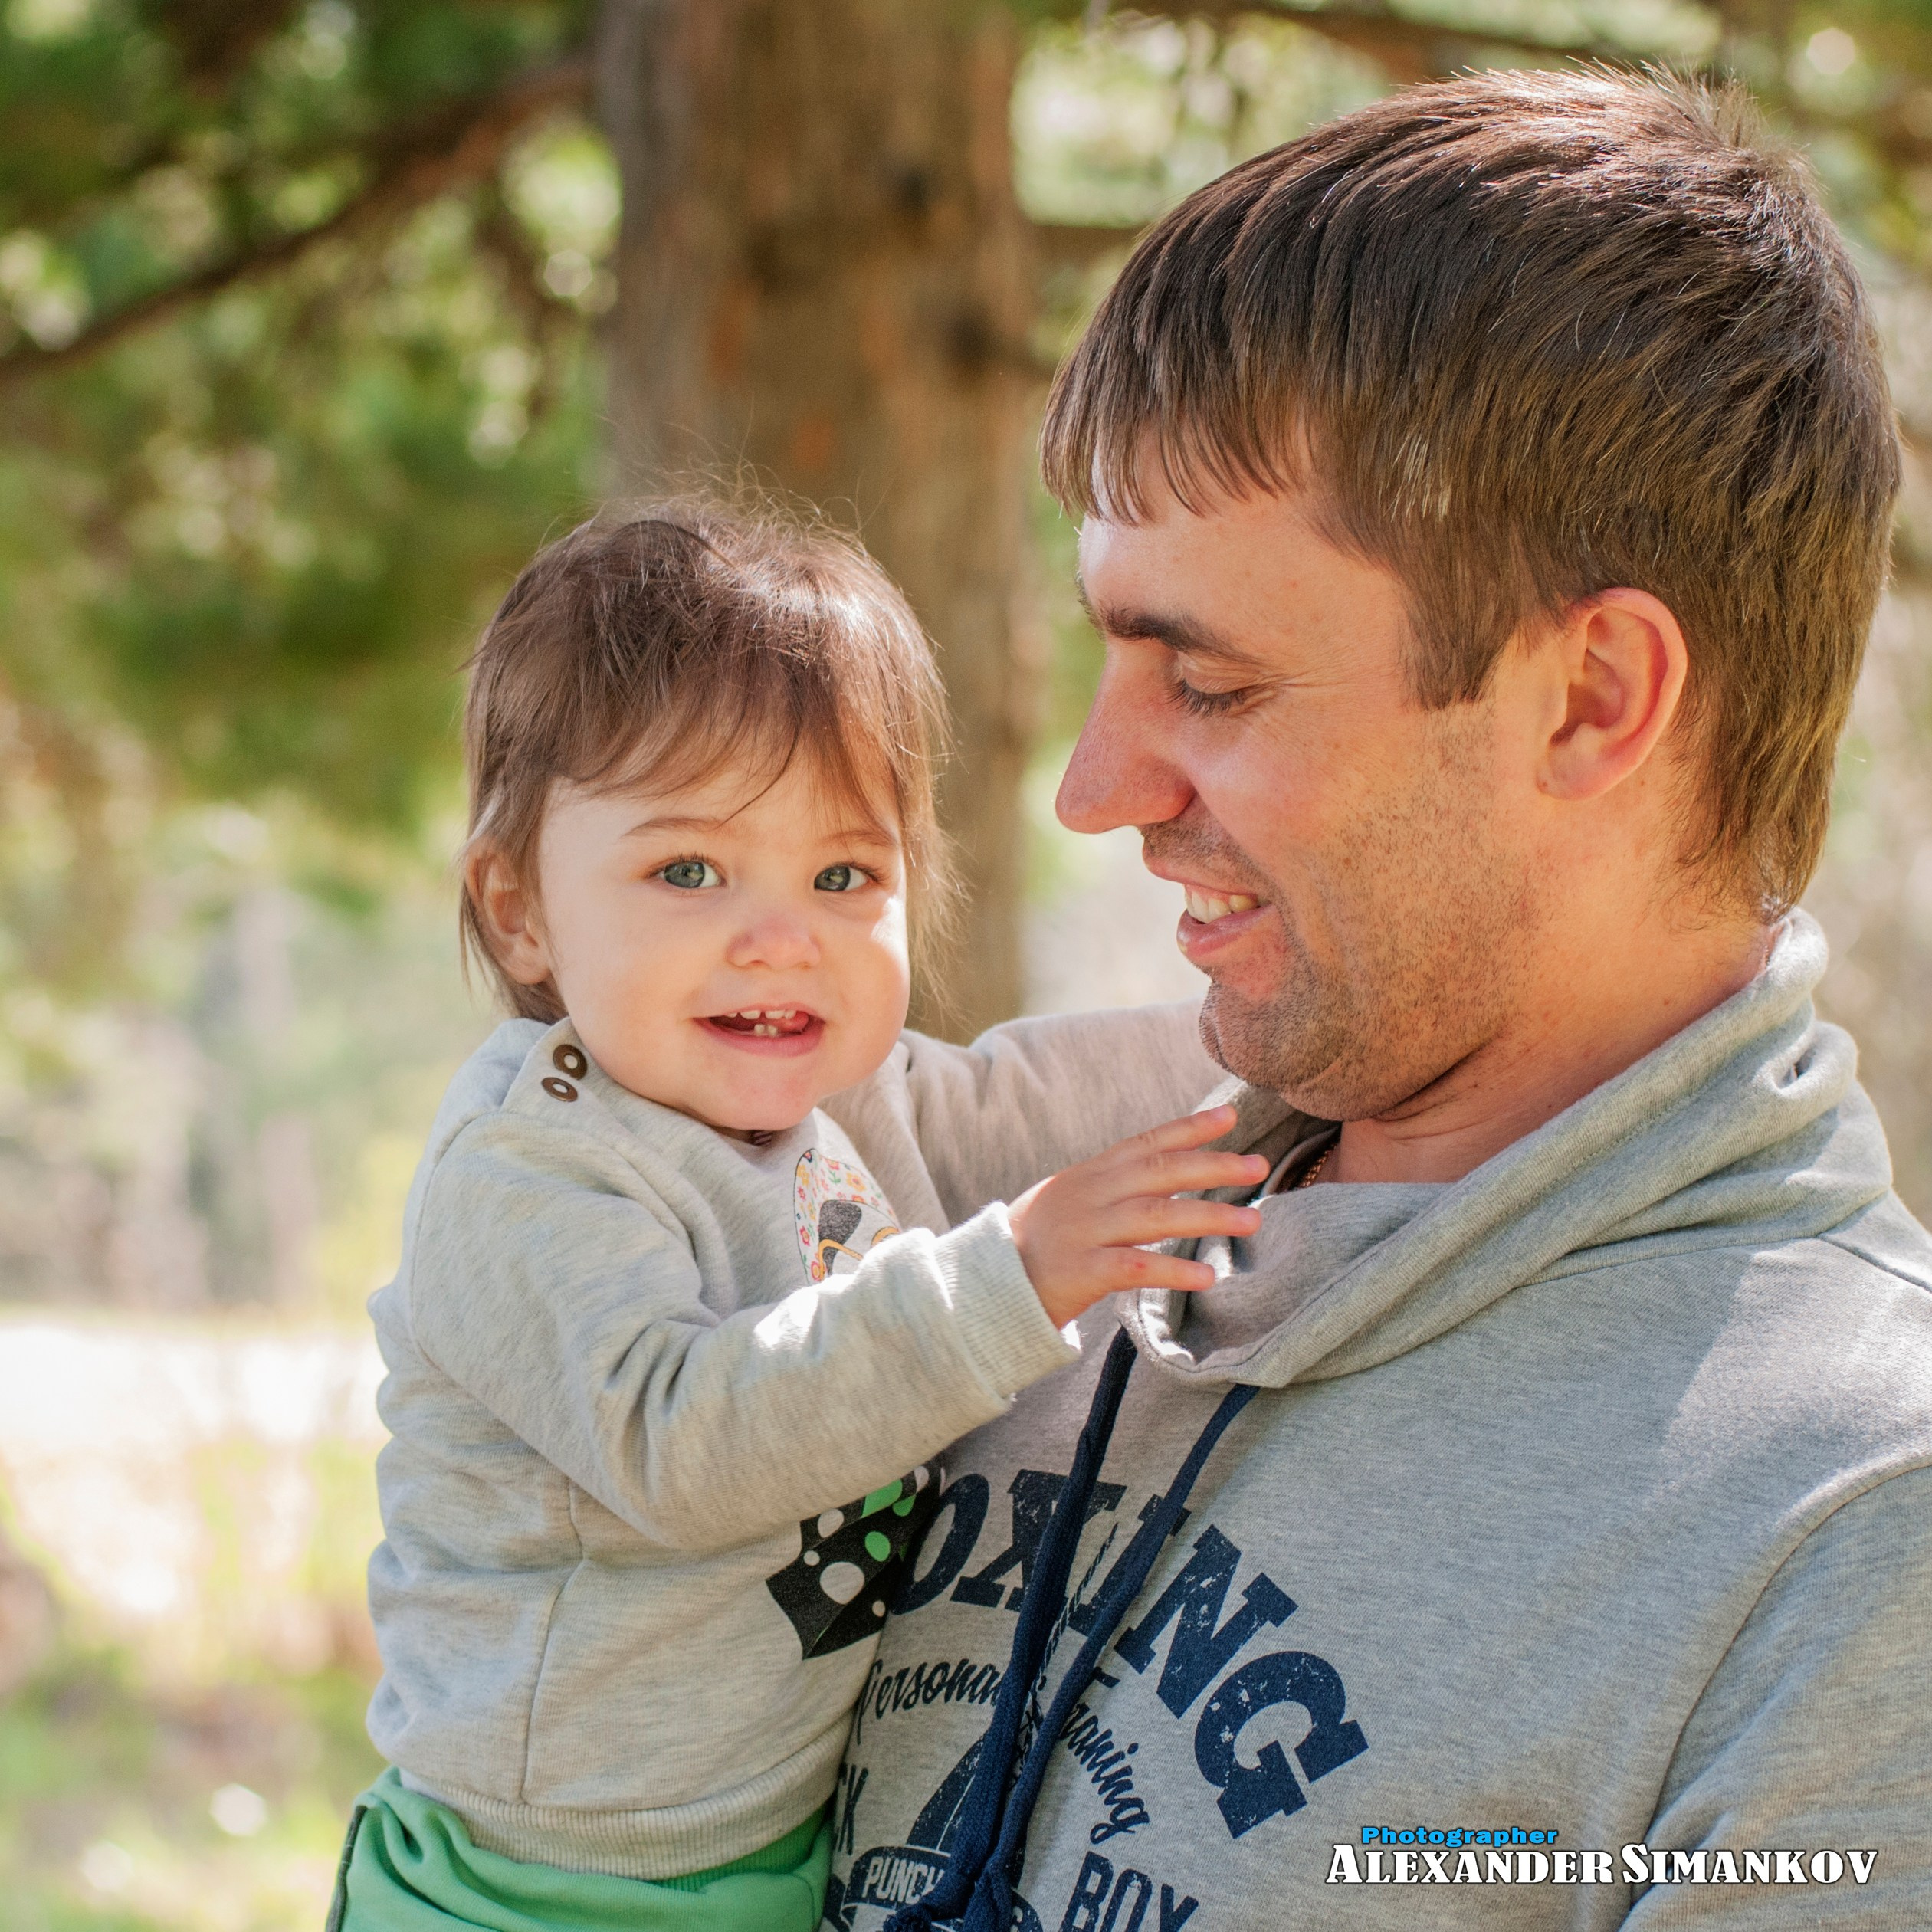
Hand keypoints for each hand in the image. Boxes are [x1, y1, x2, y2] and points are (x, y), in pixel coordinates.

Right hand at [1008, 1105, 1267, 1327]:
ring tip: (1253, 1221)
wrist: (987, 1283)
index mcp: (1090, 1174)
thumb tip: (1166, 1174)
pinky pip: (1135, 1266)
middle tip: (1258, 1165)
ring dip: (1209, 1215)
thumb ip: (1113, 1185)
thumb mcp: (1071, 1199)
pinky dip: (1173, 1268)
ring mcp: (1085, 1231)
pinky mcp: (1082, 1271)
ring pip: (1156, 1215)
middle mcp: (1090, 1195)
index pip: (1147, 1142)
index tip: (1231, 1115)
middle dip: (1213, 1166)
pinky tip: (1207, 1276)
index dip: (1190, 1128)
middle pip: (1160, 1173)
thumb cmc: (1037, 1243)